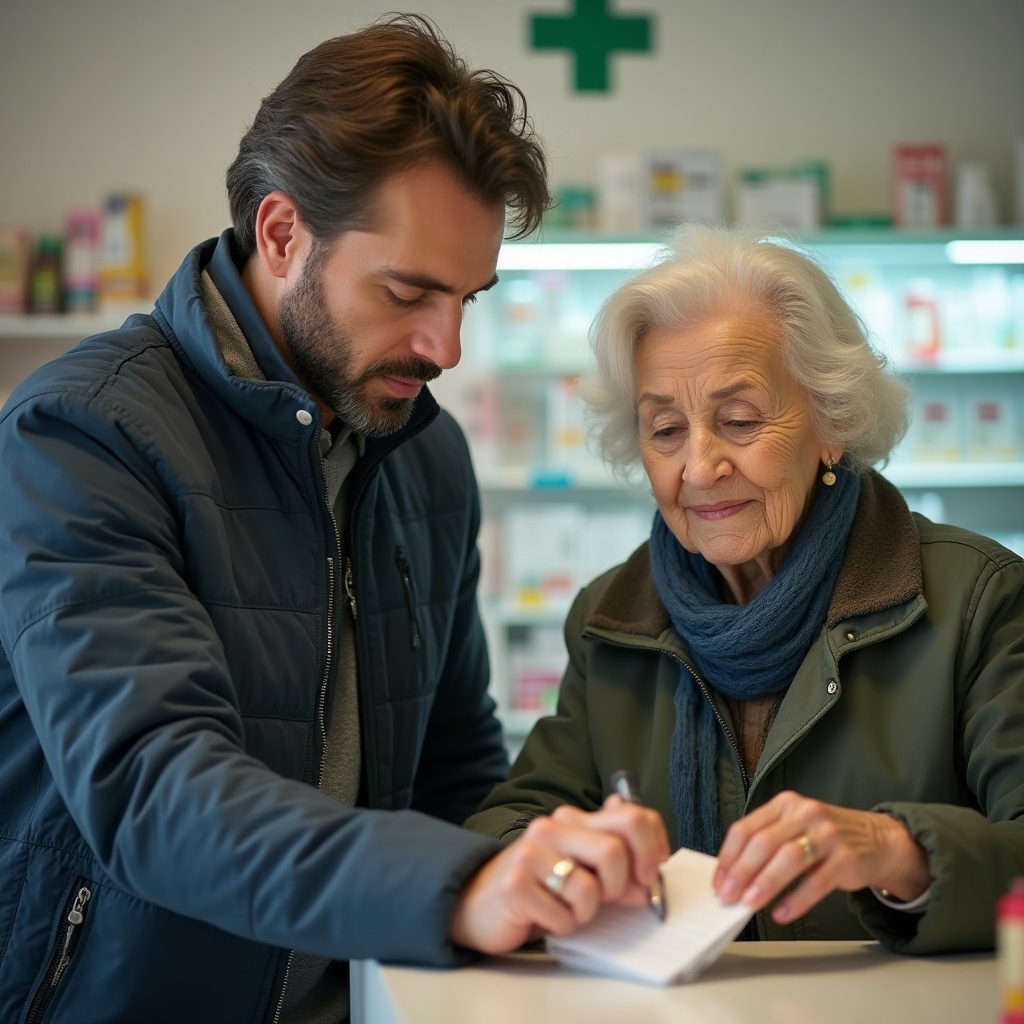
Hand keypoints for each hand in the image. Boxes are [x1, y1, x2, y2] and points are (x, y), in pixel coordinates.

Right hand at [449, 797, 668, 954]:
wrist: (480, 903)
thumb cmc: (539, 887)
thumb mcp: (582, 867)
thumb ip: (617, 857)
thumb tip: (653, 865)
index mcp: (575, 818)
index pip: (633, 816)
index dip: (653, 849)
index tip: (649, 876)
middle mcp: (553, 827)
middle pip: (616, 851)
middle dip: (620, 886)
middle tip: (604, 898)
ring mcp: (531, 852)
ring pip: (590, 889)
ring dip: (585, 912)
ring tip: (565, 908)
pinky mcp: (515, 884)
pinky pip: (563, 915)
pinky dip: (561, 926)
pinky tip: (544, 917)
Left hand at [712, 790, 929, 924]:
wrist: (877, 839)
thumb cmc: (824, 837)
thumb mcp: (794, 827)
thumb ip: (766, 843)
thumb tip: (732, 877)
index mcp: (784, 804)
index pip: (746, 828)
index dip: (728, 857)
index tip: (718, 882)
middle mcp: (804, 813)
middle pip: (764, 842)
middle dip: (741, 871)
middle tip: (728, 896)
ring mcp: (827, 833)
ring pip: (788, 857)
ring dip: (766, 883)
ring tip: (750, 903)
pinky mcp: (847, 857)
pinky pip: (817, 881)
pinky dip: (797, 900)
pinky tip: (782, 913)